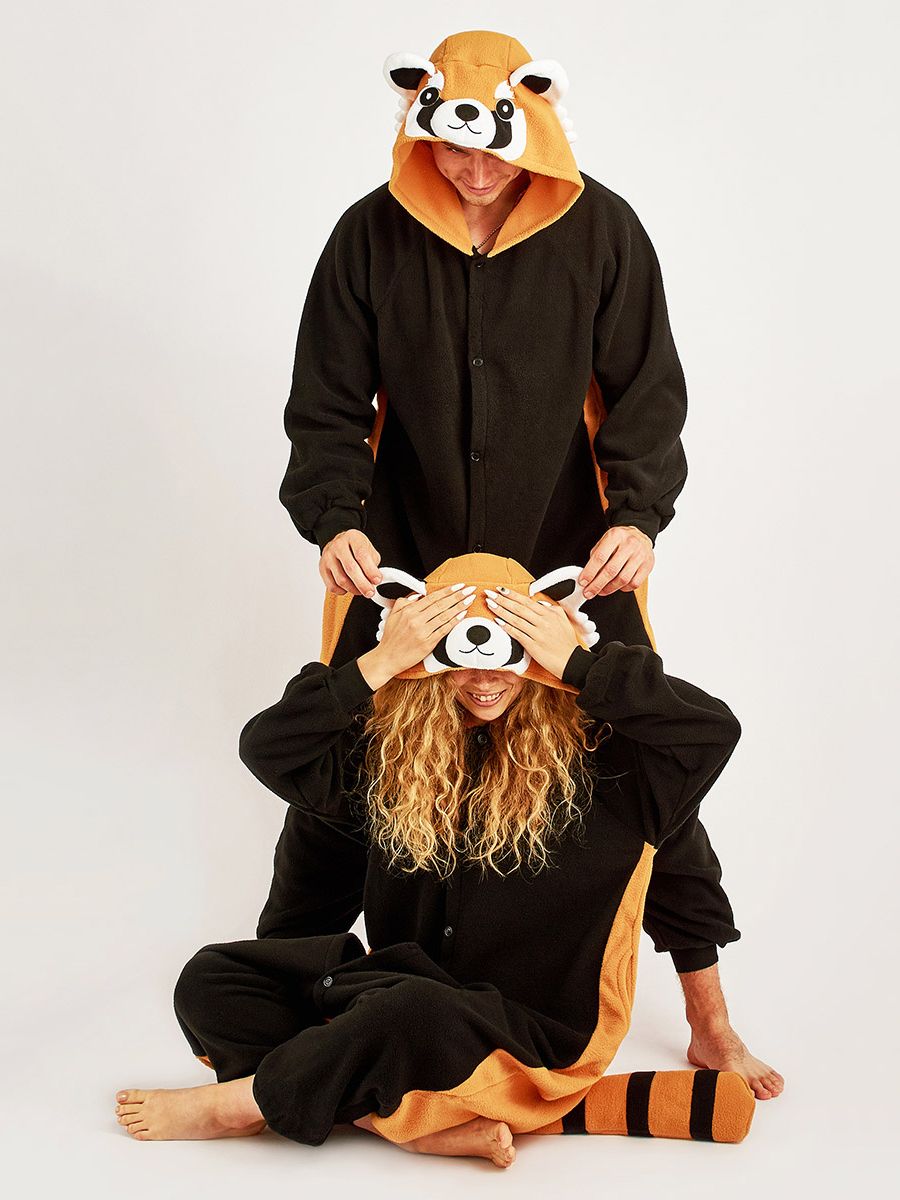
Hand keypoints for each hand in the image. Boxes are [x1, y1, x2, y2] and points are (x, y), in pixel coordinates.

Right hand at [320, 530, 382, 597]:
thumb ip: (373, 565)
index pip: (361, 555)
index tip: (377, 580)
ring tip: (361, 590)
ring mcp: (328, 556)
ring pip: (341, 580)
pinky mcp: (322, 568)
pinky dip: (342, 591)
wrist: (340, 545)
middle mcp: (338, 545)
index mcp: (352, 538)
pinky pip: (332, 586)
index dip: (370, 570)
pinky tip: (348, 588)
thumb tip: (374, 581)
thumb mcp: (369, 551)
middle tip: (370, 592)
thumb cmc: (356, 549)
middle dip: (363, 584)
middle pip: (350, 568)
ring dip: (354, 589)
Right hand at [357, 584, 475, 689]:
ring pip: (445, 616)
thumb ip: (404, 602)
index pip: (432, 597)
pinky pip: (444, 630)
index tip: (458, 585)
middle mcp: (416, 620)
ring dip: (459, 607)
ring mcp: (423, 632)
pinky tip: (462, 615)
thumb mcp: (392, 615)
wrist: (387, 658)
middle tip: (469, 589)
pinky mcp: (428, 643)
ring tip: (469, 600)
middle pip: (441, 605)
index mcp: (409, 611)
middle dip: (457, 596)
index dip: (447, 590)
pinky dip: (454, 622)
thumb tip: (419, 595)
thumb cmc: (391, 638)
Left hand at [483, 588, 581, 681]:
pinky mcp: (533, 646)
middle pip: (519, 608)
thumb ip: (552, 609)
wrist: (571, 662)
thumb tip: (539, 602)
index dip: (512, 594)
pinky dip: (506, 627)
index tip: (500, 589)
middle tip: (489, 593)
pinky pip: (517, 634)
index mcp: (550, 614)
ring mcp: (538, 634)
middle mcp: (544, 622)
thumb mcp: (563, 620)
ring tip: (490, 604)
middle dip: (502, 599)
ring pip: (516, 619)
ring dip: (501, 610)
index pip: (527, 601)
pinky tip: (497, 621)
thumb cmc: (566, 643)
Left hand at [579, 526, 653, 597]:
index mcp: (615, 536)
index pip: (600, 557)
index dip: (590, 572)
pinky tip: (617, 586)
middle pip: (611, 570)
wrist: (640, 535)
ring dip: (609, 589)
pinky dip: (623, 588)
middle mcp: (629, 545)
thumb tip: (587, 576)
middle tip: (589, 592)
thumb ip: (596, 557)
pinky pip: (634, 583)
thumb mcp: (605, 541)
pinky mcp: (647, 566)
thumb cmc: (620, 540)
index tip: (583, 582)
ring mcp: (640, 556)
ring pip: (623, 579)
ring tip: (601, 591)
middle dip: (597, 585)